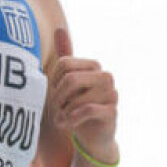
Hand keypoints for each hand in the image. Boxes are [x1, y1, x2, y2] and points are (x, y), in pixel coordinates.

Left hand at [49, 28, 118, 160]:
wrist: (93, 137)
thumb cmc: (78, 107)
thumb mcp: (68, 82)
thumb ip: (65, 57)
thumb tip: (59, 29)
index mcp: (94, 66)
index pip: (64, 64)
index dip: (53, 82)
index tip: (54, 96)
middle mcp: (106, 76)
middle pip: (70, 79)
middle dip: (57, 97)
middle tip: (55, 110)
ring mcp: (112, 94)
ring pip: (78, 96)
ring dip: (64, 111)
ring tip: (62, 119)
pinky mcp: (112, 112)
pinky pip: (87, 110)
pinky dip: (73, 118)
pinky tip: (69, 124)